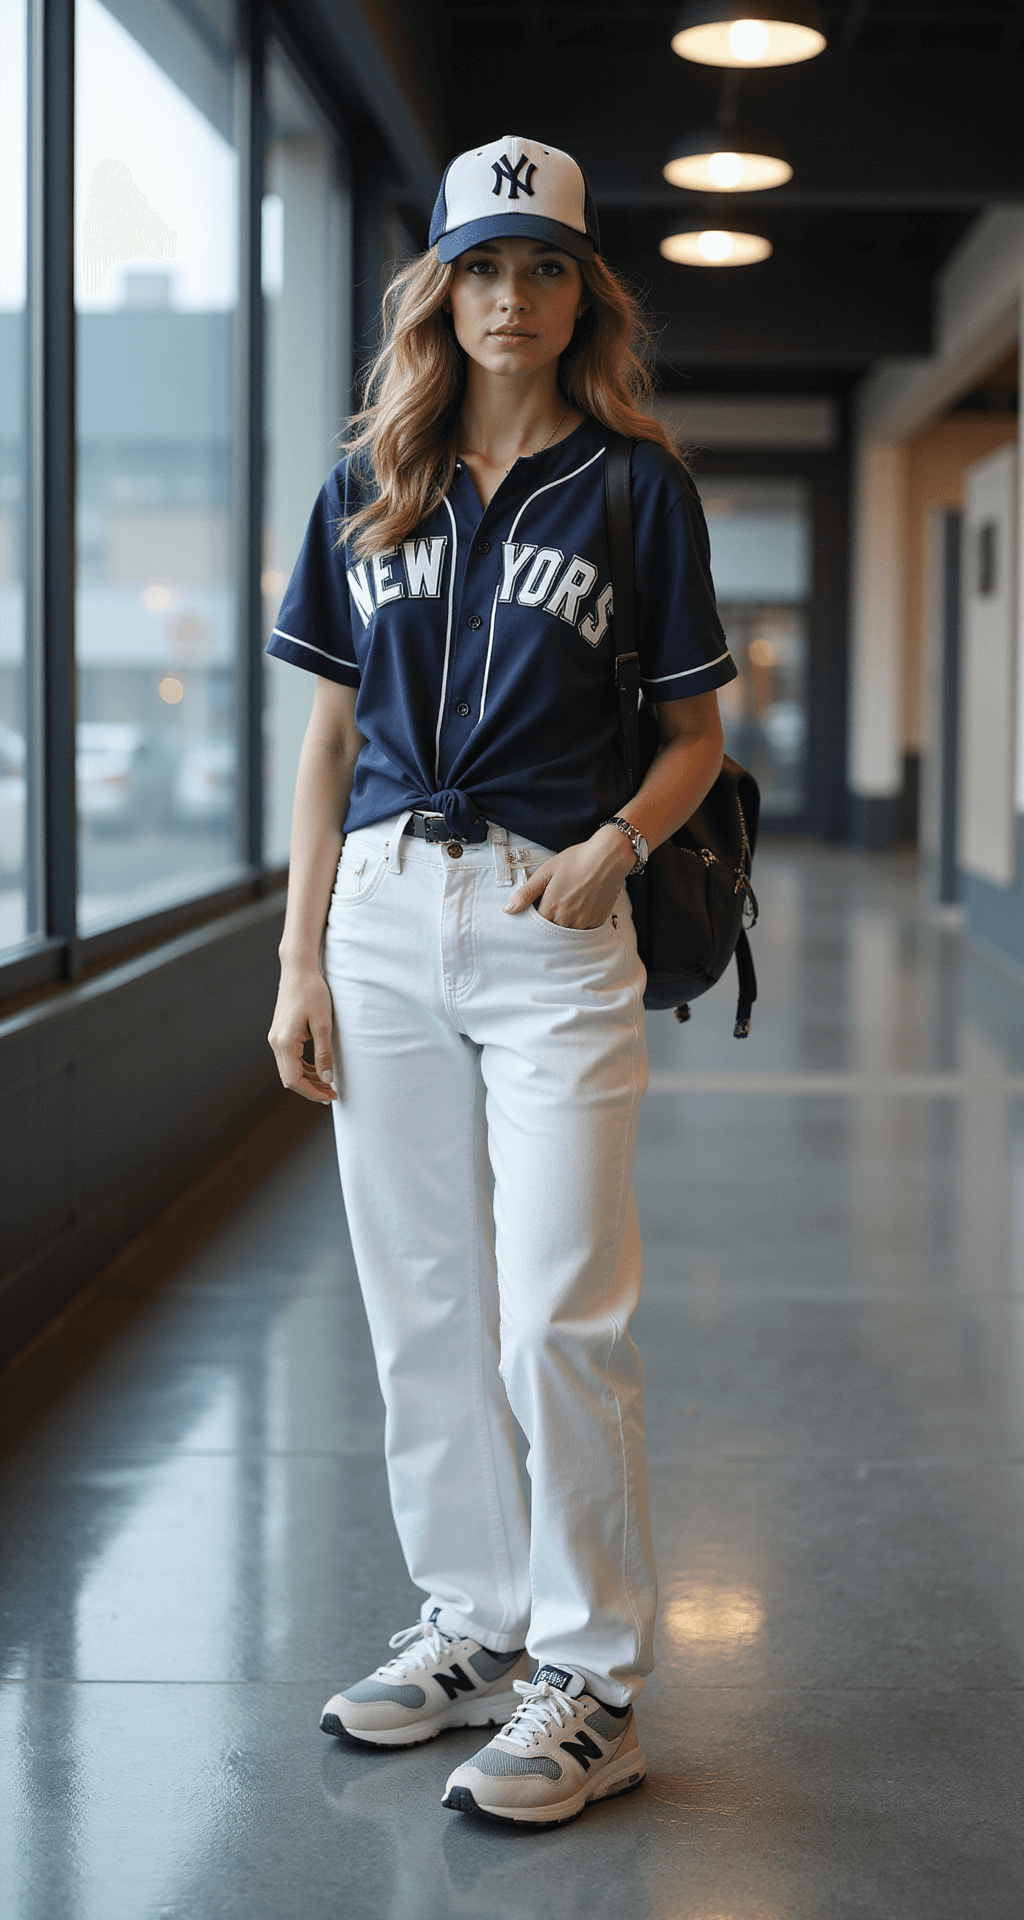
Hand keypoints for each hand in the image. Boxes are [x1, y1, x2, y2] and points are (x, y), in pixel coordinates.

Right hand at [268, 964, 336, 1102]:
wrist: (298, 970)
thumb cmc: (312, 992)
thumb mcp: (323, 1024)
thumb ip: (324, 1054)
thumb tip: (326, 1080)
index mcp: (284, 1042)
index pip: (294, 1080)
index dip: (312, 1092)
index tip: (330, 1096)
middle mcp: (275, 1042)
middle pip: (290, 1078)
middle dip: (310, 1089)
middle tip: (332, 1093)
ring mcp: (276, 1038)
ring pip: (289, 1070)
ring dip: (307, 1079)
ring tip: (328, 1084)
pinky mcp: (280, 1033)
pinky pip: (289, 1059)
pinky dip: (303, 1067)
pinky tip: (318, 1069)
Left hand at [503, 827, 635, 928]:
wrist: (608, 856)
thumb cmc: (576, 860)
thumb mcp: (546, 872)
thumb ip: (526, 893)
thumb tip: (508, 909)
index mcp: (552, 908)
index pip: (535, 925)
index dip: (534, 917)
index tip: (537, 907)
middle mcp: (568, 919)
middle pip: (550, 931)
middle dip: (548, 922)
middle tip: (554, 903)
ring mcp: (584, 922)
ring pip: (567, 932)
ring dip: (563, 924)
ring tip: (568, 903)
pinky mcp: (598, 921)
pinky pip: (583, 930)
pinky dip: (578, 923)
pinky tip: (580, 906)